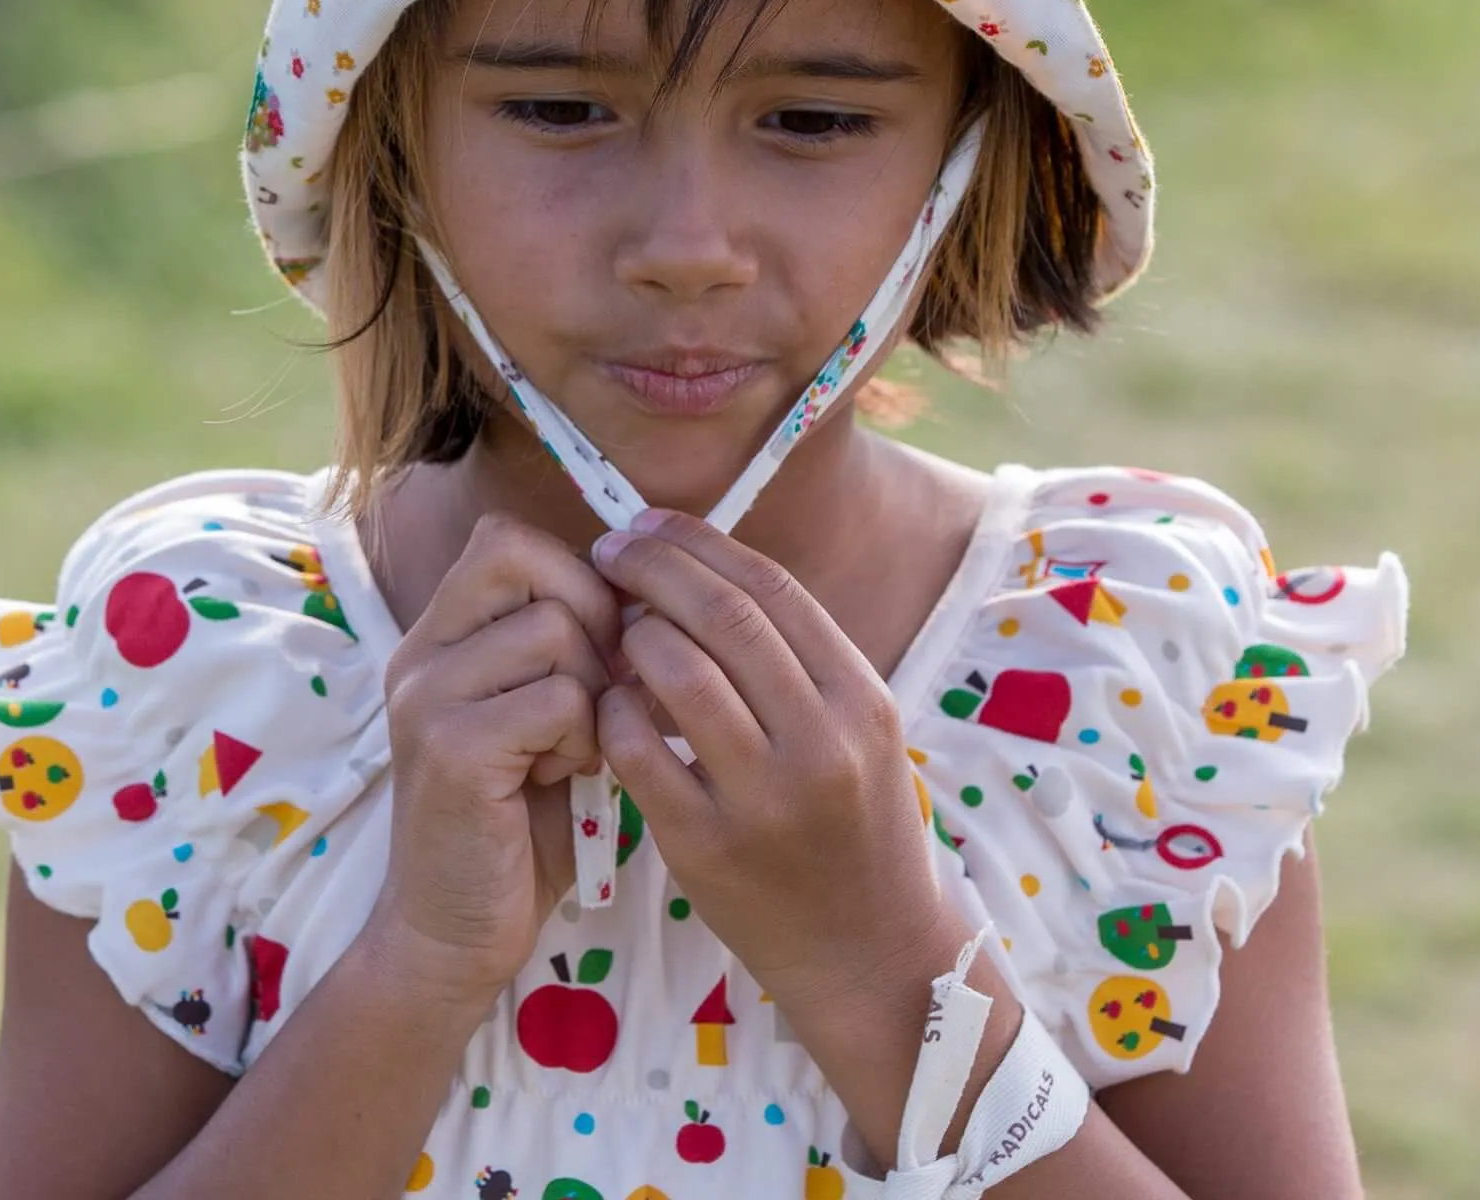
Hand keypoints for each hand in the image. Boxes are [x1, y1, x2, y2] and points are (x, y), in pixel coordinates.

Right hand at [372, 512, 623, 999]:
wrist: (456, 931)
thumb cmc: (521, 820)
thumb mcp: (543, 712)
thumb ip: (569, 646)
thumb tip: (646, 587)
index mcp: (442, 633)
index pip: (508, 539)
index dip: (575, 575)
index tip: (602, 643)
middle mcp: (422, 651)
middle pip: (528, 560)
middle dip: (592, 619)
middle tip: (600, 691)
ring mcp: (428, 696)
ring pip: (555, 629)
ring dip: (592, 689)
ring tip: (573, 745)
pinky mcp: (450, 749)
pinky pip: (557, 698)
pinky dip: (583, 737)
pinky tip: (562, 778)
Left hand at [592, 511, 954, 1022]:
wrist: (871, 954)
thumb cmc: (856, 825)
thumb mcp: (857, 730)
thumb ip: (795, 657)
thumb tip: (701, 565)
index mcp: (861, 699)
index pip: (770, 587)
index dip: (699, 543)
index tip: (648, 524)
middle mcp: (821, 742)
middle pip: (722, 616)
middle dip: (653, 568)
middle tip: (609, 552)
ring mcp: (764, 799)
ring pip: (678, 673)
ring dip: (633, 636)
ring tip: (615, 631)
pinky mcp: (707, 849)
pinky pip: (639, 752)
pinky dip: (613, 711)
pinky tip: (609, 703)